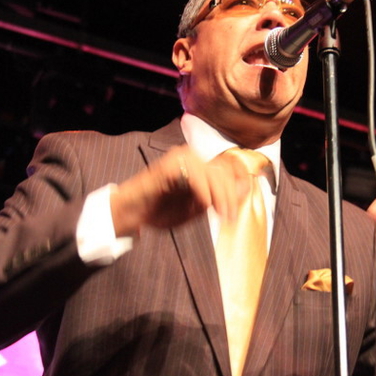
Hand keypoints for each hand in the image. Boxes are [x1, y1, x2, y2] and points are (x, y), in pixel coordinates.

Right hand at [110, 145, 250, 234]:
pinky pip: (195, 176)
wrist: (130, 213)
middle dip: (230, 197)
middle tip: (230, 218)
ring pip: (212, 174)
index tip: (242, 203)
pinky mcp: (169, 164)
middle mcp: (191, 157)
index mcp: (198, 165)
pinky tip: (205, 205)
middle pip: (223, 173)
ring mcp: (179, 158)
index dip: (240, 183)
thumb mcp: (196, 208)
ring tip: (221, 215)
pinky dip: (203, 191)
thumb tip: (244, 189)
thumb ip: (218, 198)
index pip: (228, 169)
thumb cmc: (161, 211)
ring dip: (220, 196)